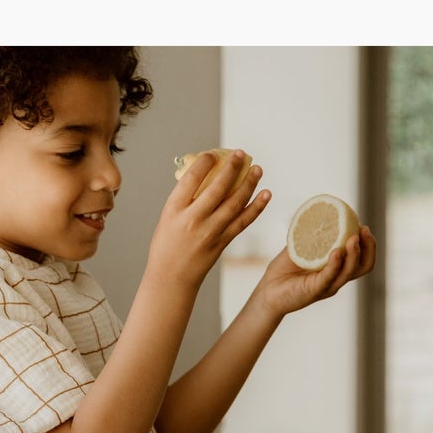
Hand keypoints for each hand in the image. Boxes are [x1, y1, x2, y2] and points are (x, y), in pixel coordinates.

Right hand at [147, 150, 271, 288]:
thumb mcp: (168, 217)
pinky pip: (243, 221)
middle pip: (218, 188)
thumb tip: (207, 175)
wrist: (171, 278)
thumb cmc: (167, 245)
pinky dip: (256, 207)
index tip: (213, 154)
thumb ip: (185, 198)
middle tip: (241, 154)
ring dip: (249, 184)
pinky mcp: (222, 242)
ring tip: (258, 169)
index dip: (205, 162)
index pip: (192, 179)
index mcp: (174, 209)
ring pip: (235, 203)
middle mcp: (193, 219)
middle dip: (232, 168)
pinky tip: (265, 194)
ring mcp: (210, 232)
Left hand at [255, 225, 375, 318]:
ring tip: (353, 238)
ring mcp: (326, 286)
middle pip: (363, 266)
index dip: (368, 244)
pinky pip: (328, 277)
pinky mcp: (314, 291)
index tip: (363, 226)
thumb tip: (318, 213)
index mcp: (336, 269)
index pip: (362, 259)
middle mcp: (335, 279)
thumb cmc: (283, 271)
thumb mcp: (299, 248)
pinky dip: (334, 264)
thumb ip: (311, 235)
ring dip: (354, 254)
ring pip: (349, 272)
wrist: (266, 291)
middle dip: (368, 247)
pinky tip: (336, 252)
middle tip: (364, 230)